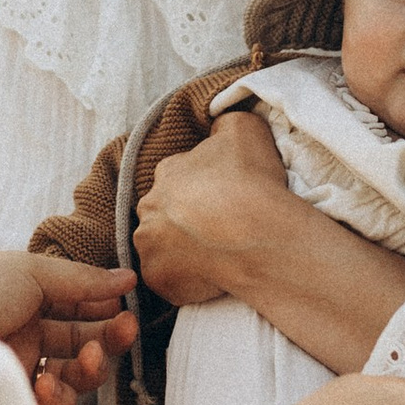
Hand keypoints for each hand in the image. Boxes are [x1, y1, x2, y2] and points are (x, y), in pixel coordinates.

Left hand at [0, 250, 140, 404]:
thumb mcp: (29, 271)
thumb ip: (81, 280)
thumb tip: (127, 278)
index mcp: (22, 297)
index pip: (75, 307)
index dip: (104, 309)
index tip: (126, 306)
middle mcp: (20, 334)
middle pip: (79, 342)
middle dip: (107, 338)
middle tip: (125, 331)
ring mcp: (15, 371)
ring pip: (70, 379)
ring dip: (89, 369)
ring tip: (89, 358)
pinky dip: (58, 400)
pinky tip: (49, 385)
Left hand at [130, 107, 291, 307]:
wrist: (256, 234)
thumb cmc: (250, 182)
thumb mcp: (242, 129)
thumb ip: (223, 123)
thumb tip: (217, 129)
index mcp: (167, 171)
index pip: (179, 178)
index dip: (203, 190)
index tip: (224, 200)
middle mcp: (149, 206)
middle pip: (165, 213)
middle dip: (186, 220)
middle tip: (218, 230)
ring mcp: (149, 246)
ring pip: (162, 247)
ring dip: (182, 250)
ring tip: (215, 255)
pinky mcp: (157, 279)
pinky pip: (169, 280)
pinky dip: (185, 280)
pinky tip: (211, 275)